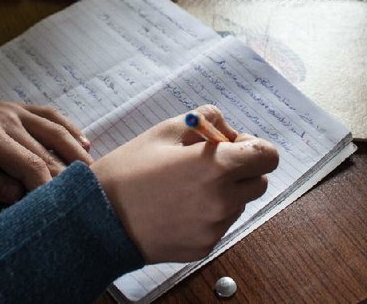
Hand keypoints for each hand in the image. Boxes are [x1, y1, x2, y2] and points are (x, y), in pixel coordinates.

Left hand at [0, 89, 92, 202]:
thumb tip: (16, 196)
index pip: (29, 164)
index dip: (47, 187)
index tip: (57, 206)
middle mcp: (9, 121)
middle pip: (47, 151)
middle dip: (66, 176)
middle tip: (85, 198)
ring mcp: (16, 111)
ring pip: (56, 131)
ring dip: (76, 152)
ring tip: (93, 174)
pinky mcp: (18, 107)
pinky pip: (50, 115)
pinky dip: (70, 128)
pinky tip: (83, 142)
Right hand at [92, 104, 278, 263]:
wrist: (98, 219)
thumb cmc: (128, 172)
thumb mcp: (164, 131)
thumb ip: (205, 120)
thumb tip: (226, 129)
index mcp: (216, 166)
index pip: (268, 156)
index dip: (255, 147)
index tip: (234, 146)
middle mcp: (222, 199)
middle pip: (260, 181)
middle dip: (243, 170)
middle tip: (212, 163)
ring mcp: (215, 227)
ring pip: (240, 204)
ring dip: (226, 192)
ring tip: (188, 186)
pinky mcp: (204, 247)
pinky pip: (221, 225)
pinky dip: (210, 214)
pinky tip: (180, 207)